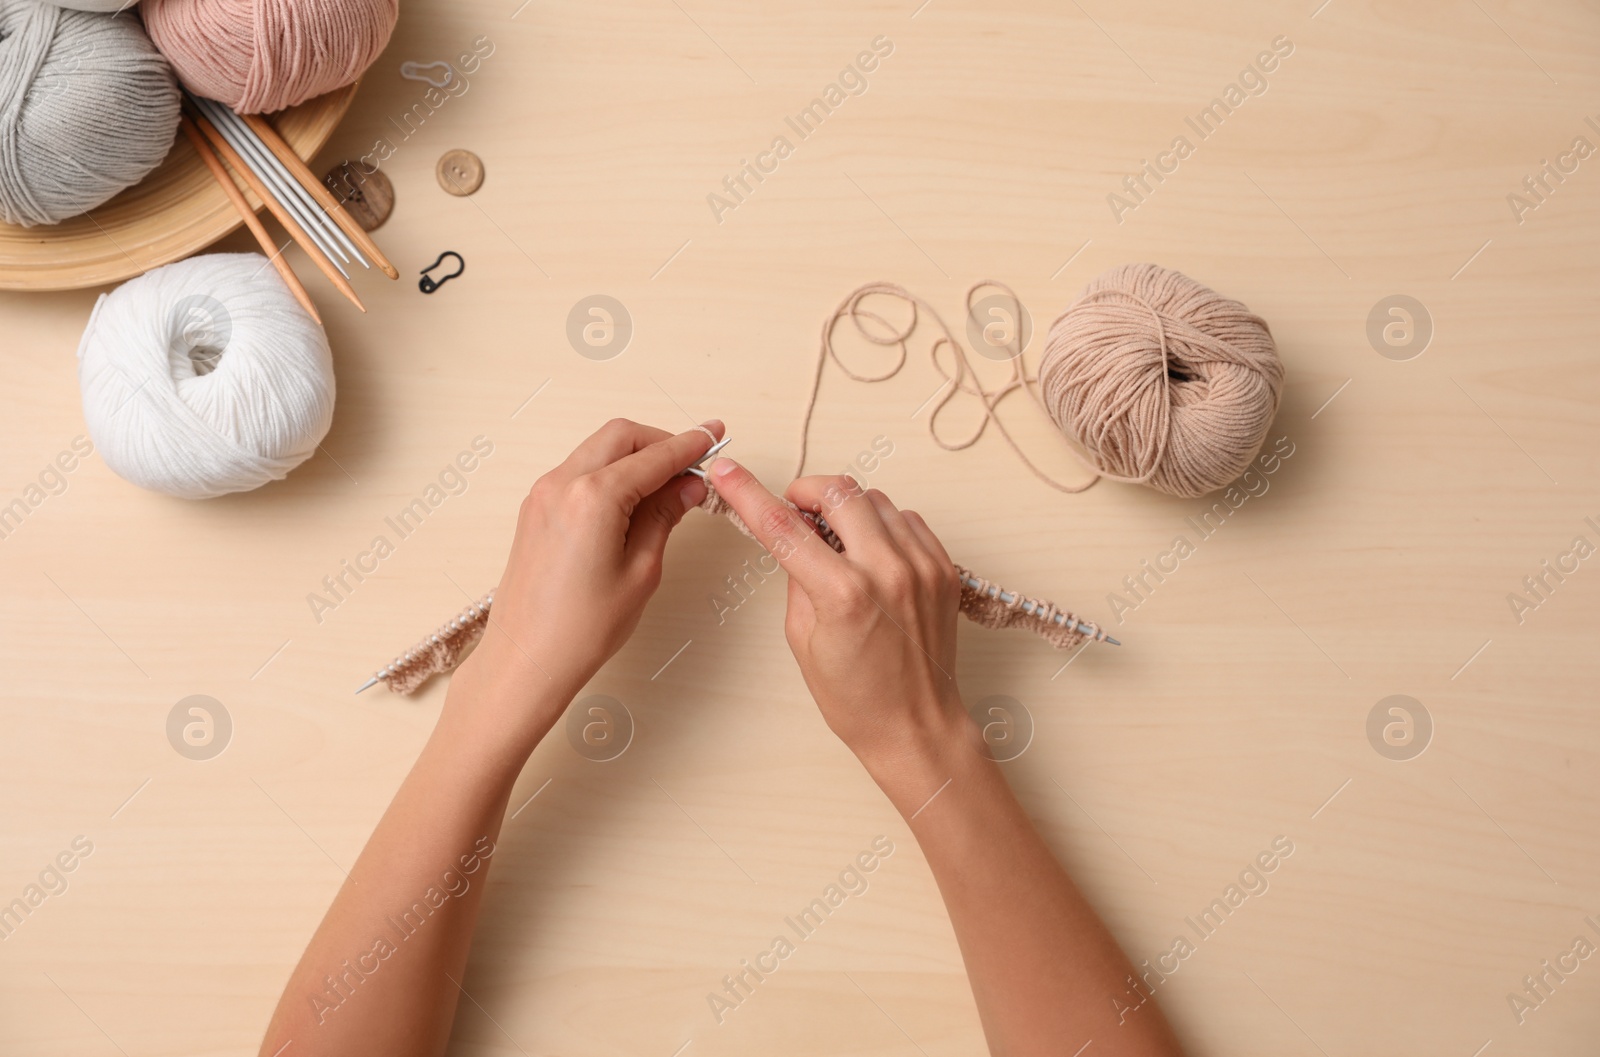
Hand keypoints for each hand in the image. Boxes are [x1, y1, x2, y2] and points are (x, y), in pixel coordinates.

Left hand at [459, 419, 719, 729]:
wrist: (526, 660)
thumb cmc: (579, 630)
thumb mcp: (641, 571)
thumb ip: (664, 517)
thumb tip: (687, 486)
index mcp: (592, 498)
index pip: (654, 457)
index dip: (690, 445)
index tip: (713, 436)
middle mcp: (561, 485)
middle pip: (621, 436)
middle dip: (661, 442)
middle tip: (693, 463)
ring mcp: (543, 494)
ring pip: (598, 450)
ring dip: (635, 456)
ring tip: (667, 486)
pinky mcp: (536, 509)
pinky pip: (579, 471)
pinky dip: (610, 472)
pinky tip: (633, 498)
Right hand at [708, 459, 967, 793]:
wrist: (917, 726)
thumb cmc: (857, 698)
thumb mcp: (803, 639)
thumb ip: (797, 577)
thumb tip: (792, 534)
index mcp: (844, 594)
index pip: (783, 527)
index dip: (747, 493)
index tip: (726, 472)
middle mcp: (888, 572)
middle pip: (839, 491)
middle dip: (807, 491)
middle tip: (794, 510)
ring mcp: (922, 567)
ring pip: (876, 499)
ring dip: (847, 507)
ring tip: (836, 539)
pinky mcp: (944, 569)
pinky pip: (908, 519)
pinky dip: (883, 524)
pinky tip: (871, 552)